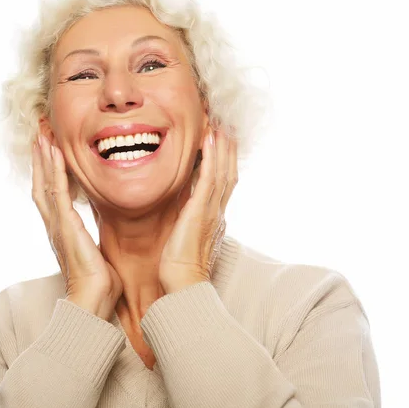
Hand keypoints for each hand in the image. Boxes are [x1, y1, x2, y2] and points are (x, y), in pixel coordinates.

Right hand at [32, 134, 122, 319]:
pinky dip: (54, 171)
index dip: (48, 172)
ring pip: (46, 183)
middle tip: (39, 135)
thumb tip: (99, 240)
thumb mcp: (97, 255)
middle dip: (40, 159)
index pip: (52, 194)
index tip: (49, 151)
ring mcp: (58, 224)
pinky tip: (54, 153)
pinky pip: (58, 192)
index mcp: (62, 231)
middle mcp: (55, 224)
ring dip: (44, 158)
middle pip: (42, 184)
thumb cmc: (98, 283)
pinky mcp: (66, 225)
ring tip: (42, 135)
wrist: (92, 301)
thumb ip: (94, 242)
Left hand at [159, 127, 236, 293]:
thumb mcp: (185, 237)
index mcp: (214, 216)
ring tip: (221, 124)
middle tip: (228, 124)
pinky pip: (210, 178)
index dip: (225, 160)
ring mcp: (212, 210)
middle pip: (229, 171)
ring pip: (223, 170)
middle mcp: (218, 210)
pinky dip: (212, 156)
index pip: (223, 182)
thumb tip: (183, 206)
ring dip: (223, 146)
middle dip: (228, 148)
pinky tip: (210, 139)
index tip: (222, 140)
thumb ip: (187, 219)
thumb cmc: (179, 266)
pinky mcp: (201, 210)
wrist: (183, 284)